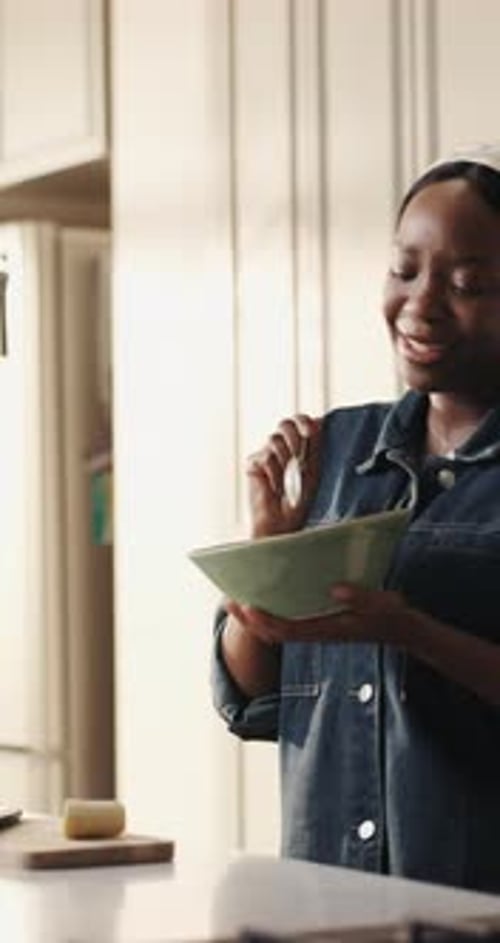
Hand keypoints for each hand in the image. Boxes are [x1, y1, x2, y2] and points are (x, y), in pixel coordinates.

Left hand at [225, 583, 412, 646]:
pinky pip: (288, 619)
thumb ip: (362, 597)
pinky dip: (271, 610)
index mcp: (327, 630)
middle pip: (273, 632)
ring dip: (256, 615)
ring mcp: (316, 628)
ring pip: (277, 627)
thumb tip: (334, 589)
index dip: (263, 621)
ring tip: (237, 595)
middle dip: (249, 620)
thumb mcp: (383, 605)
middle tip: (228, 600)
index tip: (246, 606)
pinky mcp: (320, 621)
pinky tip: (264, 593)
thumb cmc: (391, 616)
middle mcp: (316, 631)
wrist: (402, 630)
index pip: (286, 630)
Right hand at [246, 414, 321, 537]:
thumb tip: (319, 421)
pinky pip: (265, 457)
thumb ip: (315, 445)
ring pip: (274, 439)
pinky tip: (275, 487)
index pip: (300, 423)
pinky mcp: (254, 464)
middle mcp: (283, 448)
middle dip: (293, 434)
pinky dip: (274, 473)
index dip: (304, 421)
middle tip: (298, 451)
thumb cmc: (299, 501)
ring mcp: (267, 455)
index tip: (310, 431)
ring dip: (284, 459)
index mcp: (300, 448)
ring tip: (287, 478)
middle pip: (285, 423)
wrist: (282, 522)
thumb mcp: (313, 470)